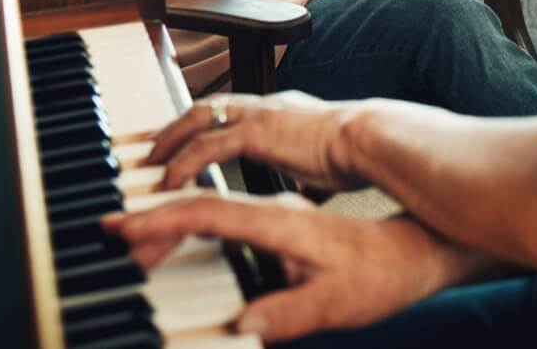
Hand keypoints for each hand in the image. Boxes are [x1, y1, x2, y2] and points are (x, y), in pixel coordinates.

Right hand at [104, 196, 464, 341]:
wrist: (416, 253)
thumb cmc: (381, 275)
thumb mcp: (338, 305)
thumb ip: (290, 313)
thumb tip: (243, 326)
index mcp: (281, 223)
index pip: (208, 214)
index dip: (160, 220)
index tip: (121, 227)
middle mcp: (276, 211)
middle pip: (201, 209)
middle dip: (155, 225)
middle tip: (119, 248)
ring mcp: (278, 215)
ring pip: (212, 212)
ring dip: (173, 227)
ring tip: (141, 251)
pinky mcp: (282, 224)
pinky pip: (227, 219)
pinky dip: (197, 231)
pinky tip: (185, 248)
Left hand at [149, 91, 364, 193]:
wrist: (368, 142)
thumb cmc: (356, 157)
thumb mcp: (324, 171)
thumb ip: (309, 182)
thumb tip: (307, 201)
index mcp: (282, 112)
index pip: (234, 111)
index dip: (206, 126)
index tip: (187, 145)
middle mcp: (266, 106)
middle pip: (207, 107)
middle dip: (176, 128)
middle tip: (154, 152)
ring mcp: (259, 115)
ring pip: (198, 120)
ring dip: (170, 144)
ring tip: (152, 169)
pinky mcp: (256, 133)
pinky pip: (206, 147)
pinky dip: (183, 165)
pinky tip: (171, 183)